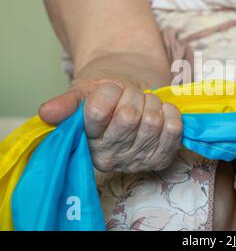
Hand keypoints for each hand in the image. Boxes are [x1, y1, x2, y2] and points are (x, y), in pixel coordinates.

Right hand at [39, 54, 181, 172]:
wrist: (133, 94)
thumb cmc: (107, 93)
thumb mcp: (84, 90)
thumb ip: (67, 102)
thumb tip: (46, 113)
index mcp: (84, 140)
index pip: (97, 111)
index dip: (109, 91)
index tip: (110, 89)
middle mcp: (108, 157)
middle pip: (129, 117)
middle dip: (133, 96)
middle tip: (131, 96)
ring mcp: (135, 161)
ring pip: (153, 121)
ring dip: (152, 103)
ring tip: (145, 104)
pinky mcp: (160, 159)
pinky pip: (173, 130)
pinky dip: (170, 113)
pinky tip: (161, 112)